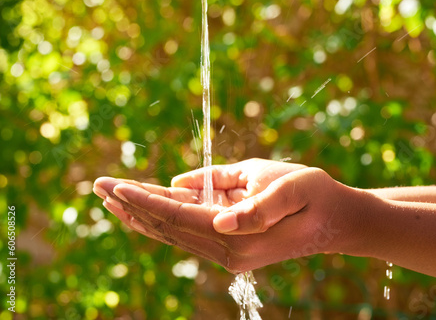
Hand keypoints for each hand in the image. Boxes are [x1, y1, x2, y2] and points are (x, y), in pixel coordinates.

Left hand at [93, 159, 366, 271]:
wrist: (336, 221)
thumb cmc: (314, 196)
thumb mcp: (287, 187)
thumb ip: (249, 202)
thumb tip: (202, 206)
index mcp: (238, 235)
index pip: (177, 216)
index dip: (144, 199)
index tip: (114, 185)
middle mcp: (227, 249)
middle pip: (168, 227)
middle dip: (132, 206)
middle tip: (98, 186)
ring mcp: (228, 250)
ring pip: (173, 233)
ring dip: (142, 215)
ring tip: (112, 198)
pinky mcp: (230, 245)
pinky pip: (188, 232)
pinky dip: (163, 219)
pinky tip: (146, 210)